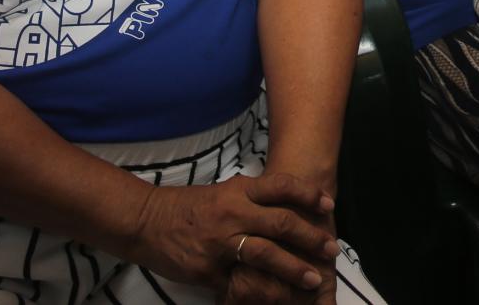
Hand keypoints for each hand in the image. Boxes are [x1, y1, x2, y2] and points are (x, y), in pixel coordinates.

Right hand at [125, 171, 338, 301]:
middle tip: (331, 250)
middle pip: (282, 224)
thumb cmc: (189, 206)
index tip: (329, 205)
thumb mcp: (224, 193)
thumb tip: (288, 204)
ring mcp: (220, 243)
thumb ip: (253, 198)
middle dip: (311, 238)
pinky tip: (278, 300)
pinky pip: (241, 285)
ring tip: (314, 280)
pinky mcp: (208, 270)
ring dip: (294, 269)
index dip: (309, 195)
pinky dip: (261, 294)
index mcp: (239, 191)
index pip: (282, 186)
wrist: (147, 221)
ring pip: (266, 255)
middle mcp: (233, 214)